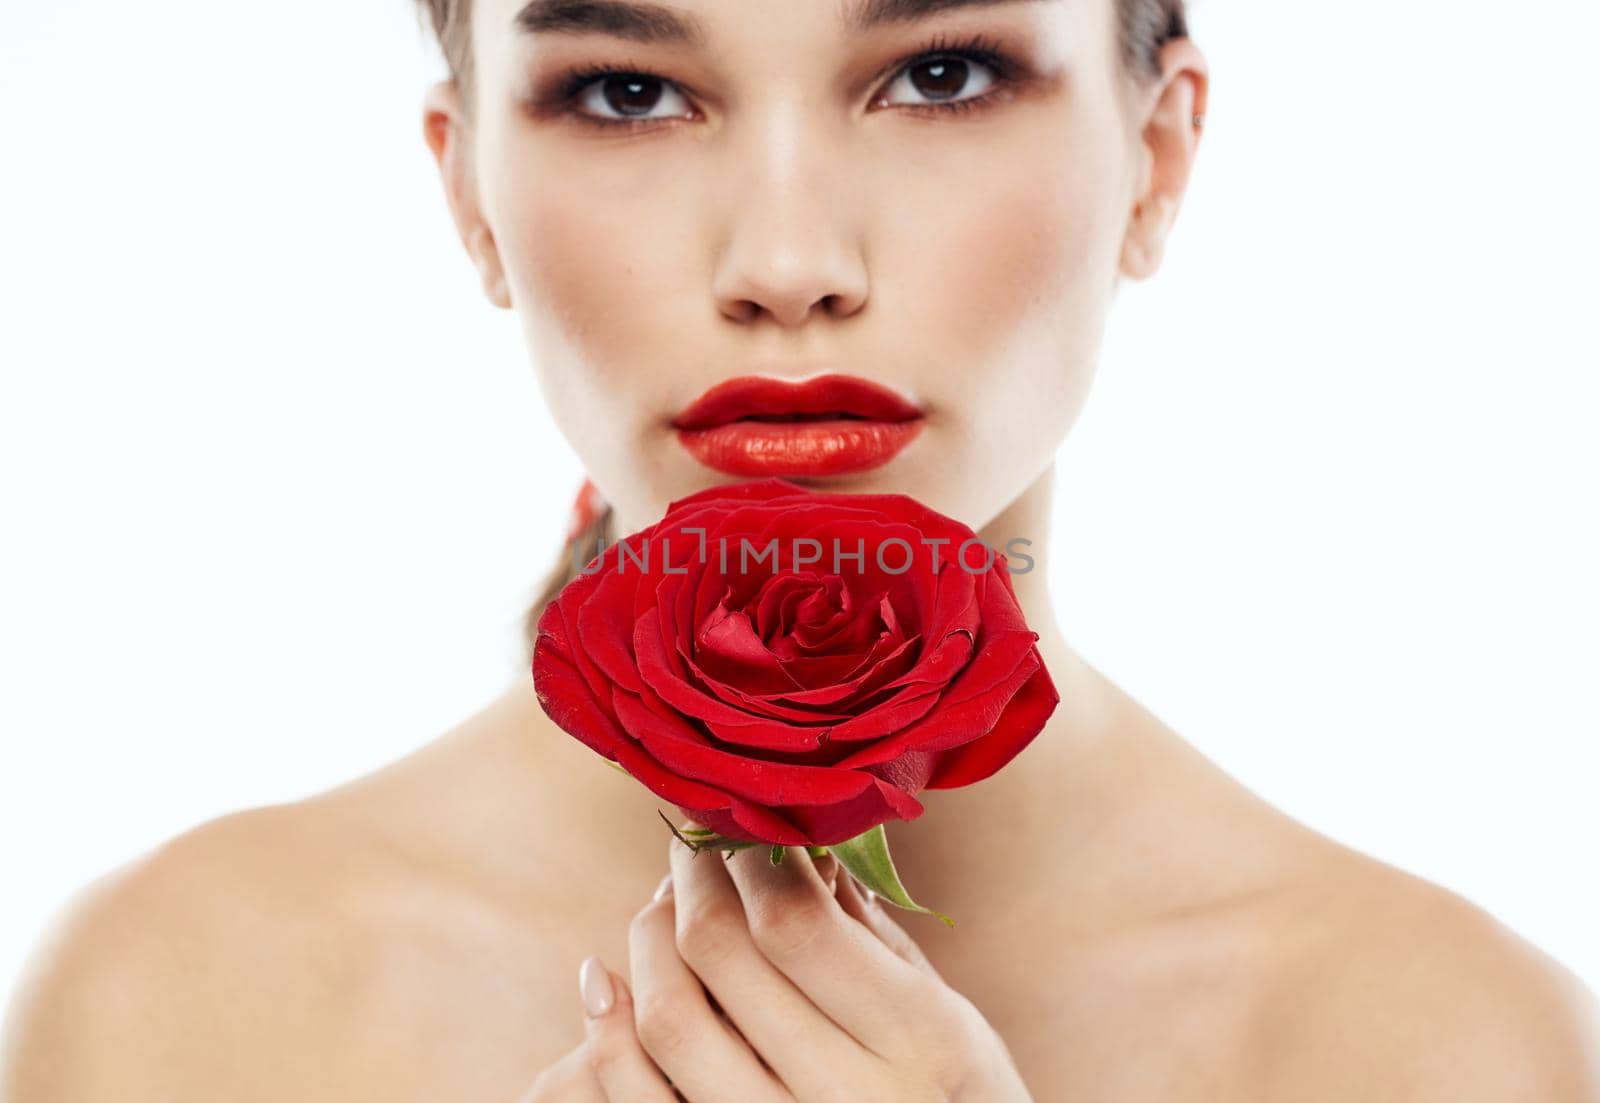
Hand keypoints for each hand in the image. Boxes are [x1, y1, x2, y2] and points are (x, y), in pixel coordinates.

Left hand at [568, 825, 1033, 1101]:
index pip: (795, 920)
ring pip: (669, 1017)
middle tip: (694, 847)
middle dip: (693, 877)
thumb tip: (799, 847)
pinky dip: (606, 1030)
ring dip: (647, 938)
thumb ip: (877, 943)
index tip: (745, 832)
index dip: (751, 860)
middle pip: (720, 952)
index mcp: (921, 1039)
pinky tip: (607, 980)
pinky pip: (638, 1097)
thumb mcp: (956, 1025)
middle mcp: (847, 1096)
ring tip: (662, 907)